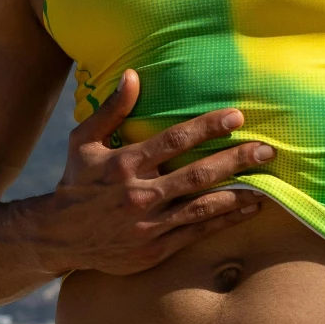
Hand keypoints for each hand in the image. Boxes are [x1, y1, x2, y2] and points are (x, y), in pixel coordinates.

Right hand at [30, 70, 273, 276]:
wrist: (57, 238)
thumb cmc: (75, 183)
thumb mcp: (82, 141)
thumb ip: (111, 110)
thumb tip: (133, 75)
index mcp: (124, 164)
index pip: (174, 141)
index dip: (208, 127)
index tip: (237, 116)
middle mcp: (139, 194)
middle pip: (197, 175)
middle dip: (235, 160)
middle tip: (266, 150)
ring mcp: (149, 224)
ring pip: (202, 207)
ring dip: (237, 195)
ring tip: (268, 185)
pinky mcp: (155, 248)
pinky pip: (196, 233)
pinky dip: (224, 222)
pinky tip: (247, 210)